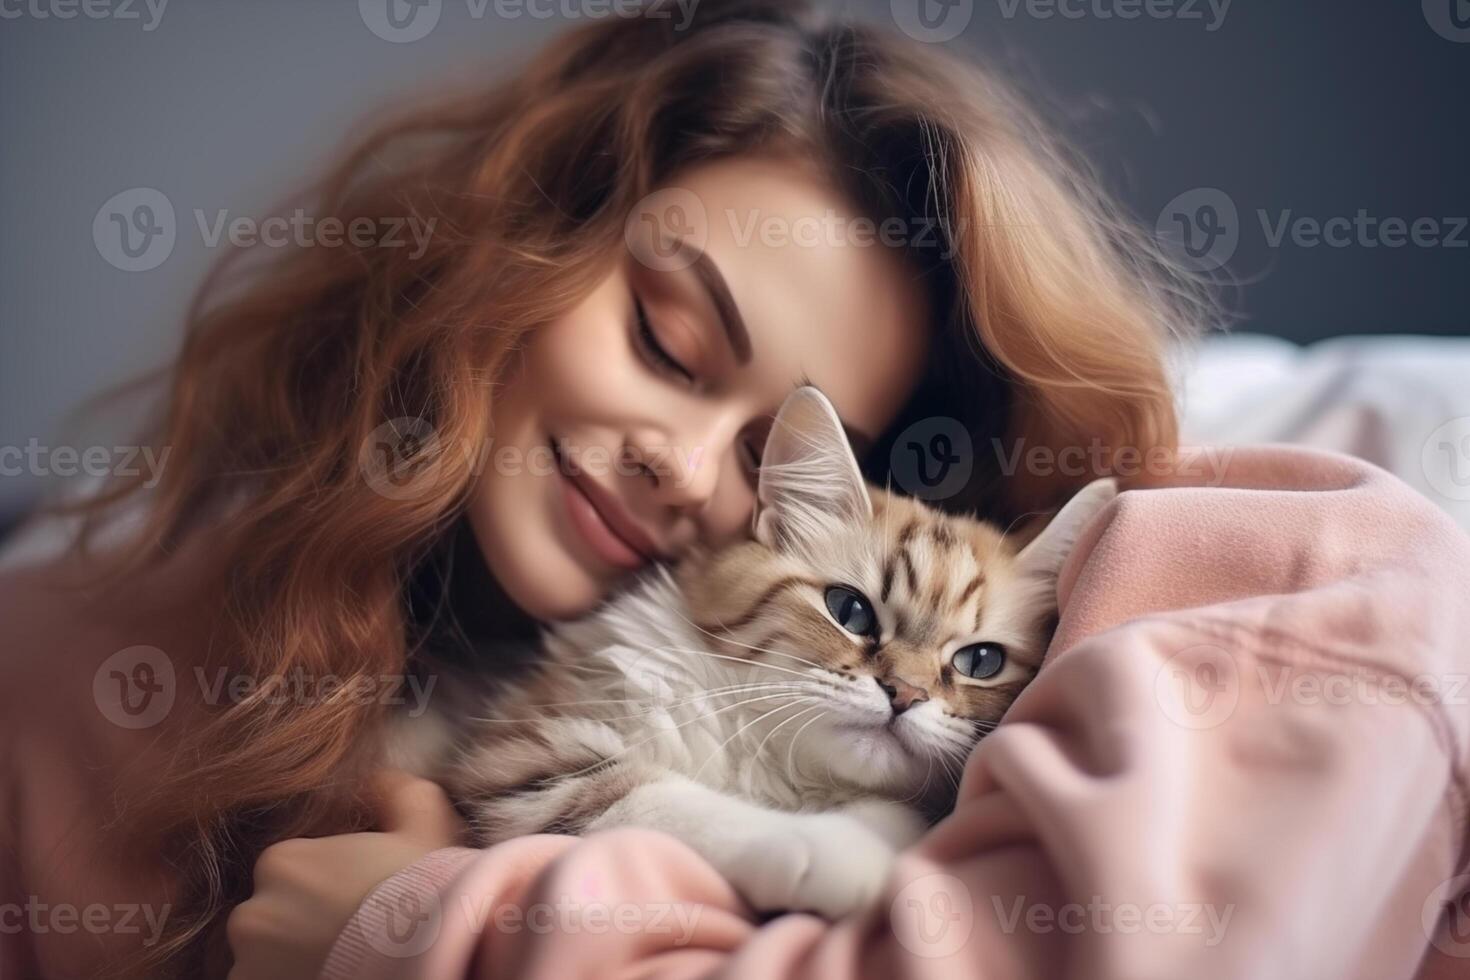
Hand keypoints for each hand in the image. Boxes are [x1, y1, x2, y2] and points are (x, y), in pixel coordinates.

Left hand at [226, 770, 464, 979]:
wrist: (427, 958)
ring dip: (293, 960)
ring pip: (266, 959)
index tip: (358, 900)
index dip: (328, 885)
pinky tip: (333, 977)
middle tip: (353, 935)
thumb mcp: (422, 823)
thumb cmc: (422, 893)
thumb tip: (376, 779)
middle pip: (273, 916)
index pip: (291, 871)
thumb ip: (395, 791)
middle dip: (303, 925)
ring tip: (343, 962)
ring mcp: (248, 967)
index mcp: (281, 862)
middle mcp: (251, 914)